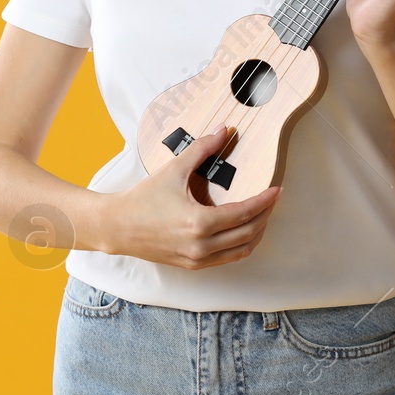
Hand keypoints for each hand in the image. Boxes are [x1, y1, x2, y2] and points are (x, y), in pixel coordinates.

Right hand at [99, 126, 280, 268]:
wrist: (117, 227)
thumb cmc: (143, 199)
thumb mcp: (174, 170)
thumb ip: (202, 149)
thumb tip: (223, 130)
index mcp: (199, 223)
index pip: (245, 213)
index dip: (265, 200)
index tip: (277, 190)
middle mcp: (201, 245)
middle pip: (249, 233)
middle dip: (266, 215)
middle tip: (273, 200)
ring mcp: (198, 258)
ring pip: (242, 250)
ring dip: (257, 233)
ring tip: (262, 215)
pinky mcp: (193, 265)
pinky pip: (227, 258)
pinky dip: (241, 245)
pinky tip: (243, 230)